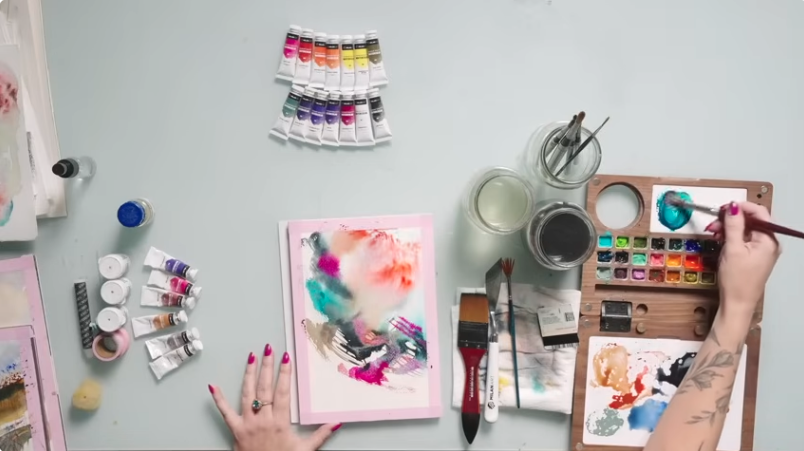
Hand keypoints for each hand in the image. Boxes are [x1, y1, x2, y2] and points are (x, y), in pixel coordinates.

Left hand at [209, 345, 340, 450]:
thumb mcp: (305, 450)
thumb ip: (320, 435)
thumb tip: (336, 423)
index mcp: (280, 423)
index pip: (282, 392)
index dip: (284, 374)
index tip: (286, 358)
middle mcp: (262, 420)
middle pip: (265, 388)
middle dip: (267, 366)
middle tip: (268, 349)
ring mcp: (247, 424)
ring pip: (247, 394)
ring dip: (249, 374)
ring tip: (251, 357)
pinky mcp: (235, 430)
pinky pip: (225, 412)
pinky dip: (219, 399)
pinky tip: (214, 386)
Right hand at [705, 202, 780, 313]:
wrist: (737, 302)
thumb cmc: (737, 281)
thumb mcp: (733, 249)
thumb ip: (734, 225)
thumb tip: (733, 207)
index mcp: (769, 240)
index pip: (759, 213)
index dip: (741, 207)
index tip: (724, 207)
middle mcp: (769, 243)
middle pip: (751, 220)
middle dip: (731, 219)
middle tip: (714, 222)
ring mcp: (762, 249)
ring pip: (745, 229)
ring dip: (728, 227)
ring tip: (714, 232)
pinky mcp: (753, 254)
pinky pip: (743, 238)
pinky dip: (731, 236)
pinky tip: (720, 239)